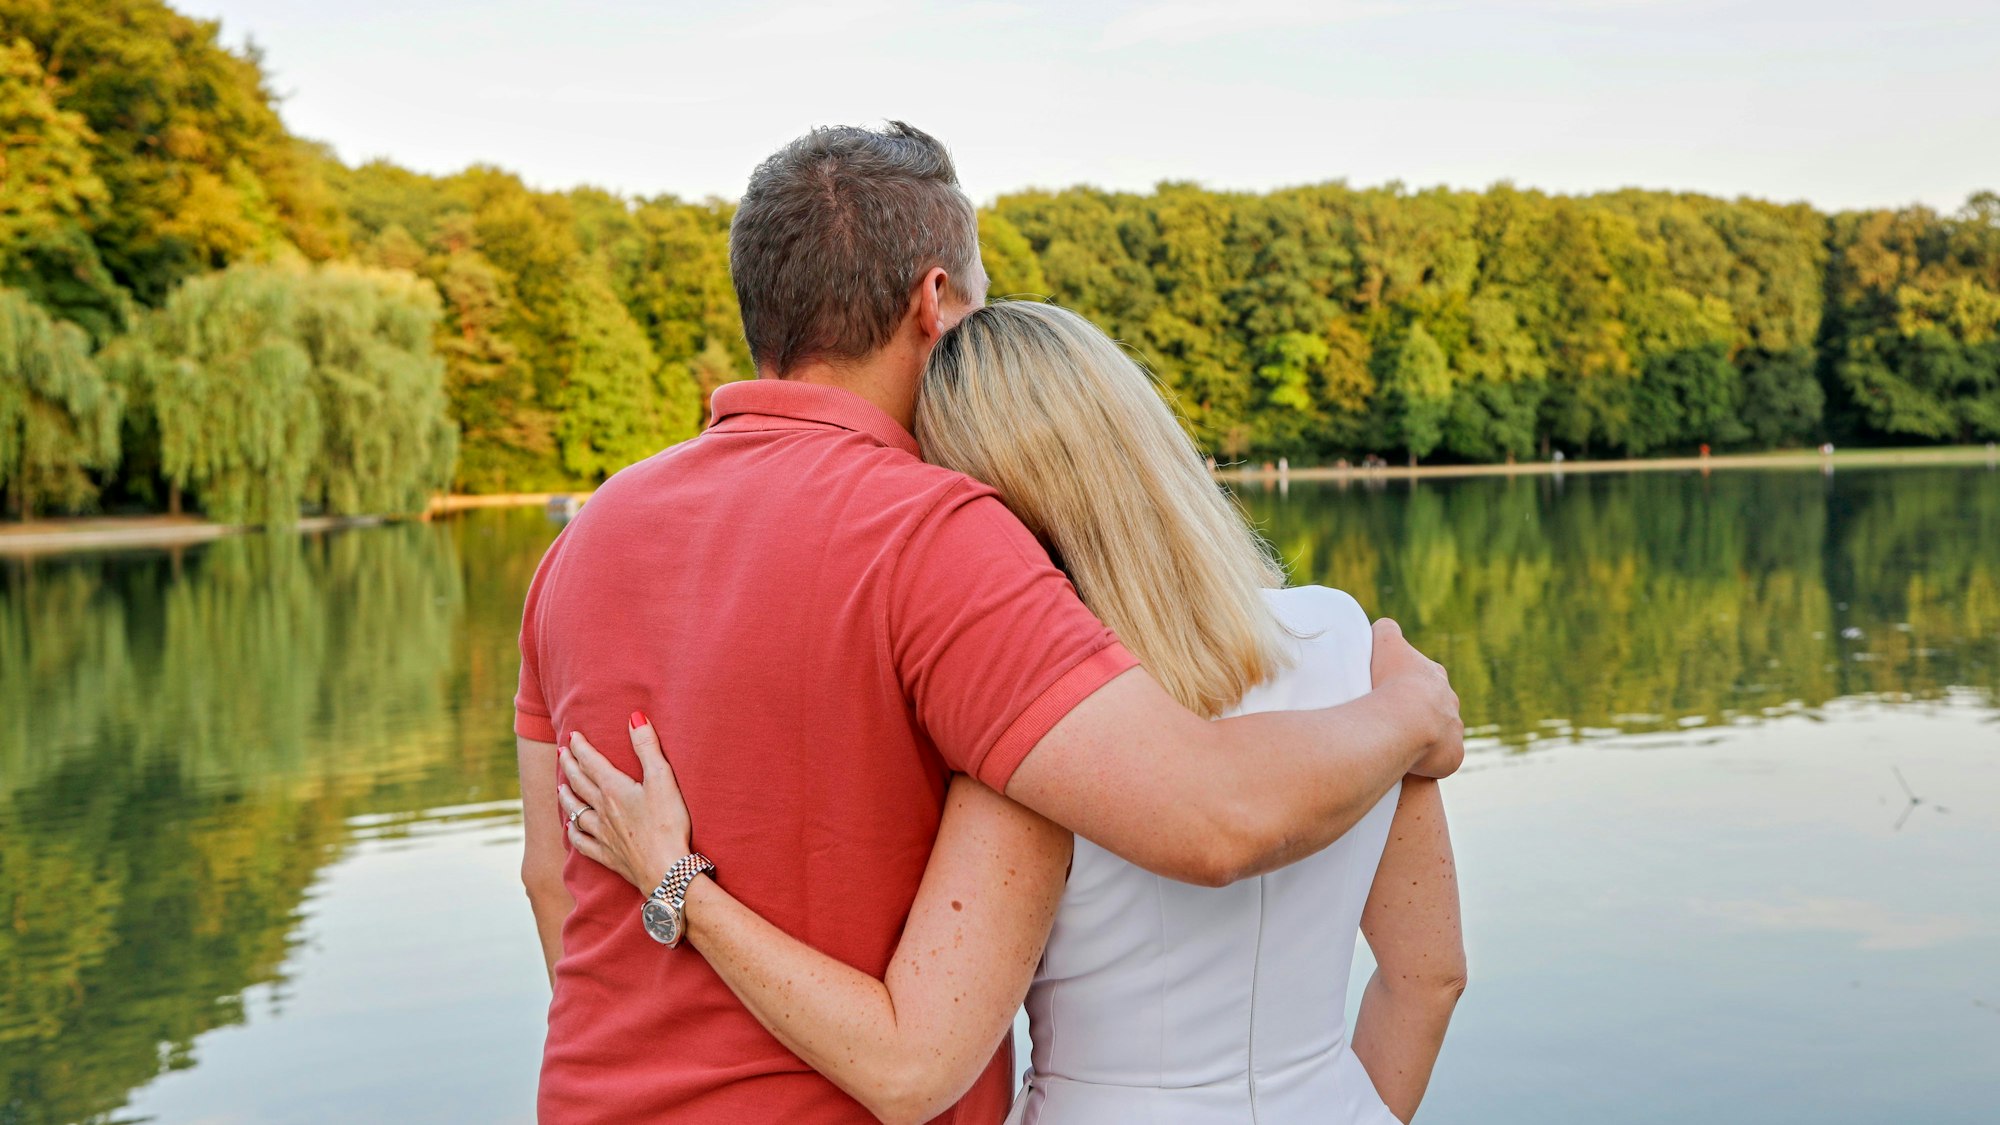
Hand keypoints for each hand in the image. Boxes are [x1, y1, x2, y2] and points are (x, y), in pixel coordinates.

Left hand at [558, 712, 693, 892]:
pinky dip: (573, 833)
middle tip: (562, 753)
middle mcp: (602, 810)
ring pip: (576, 811)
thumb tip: (635, 717)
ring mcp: (602, 834)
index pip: (591, 762)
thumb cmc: (667, 824)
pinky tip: (571, 830)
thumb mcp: (662, 779)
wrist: (665, 870)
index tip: (572, 736)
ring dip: (566, 796)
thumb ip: (647, 747)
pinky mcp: (607, 855)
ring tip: (560, 786)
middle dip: (569, 765)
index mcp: (614, 789)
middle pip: (579, 783)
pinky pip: (582, 842)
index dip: (580, 747)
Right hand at [1369, 618, 1463, 779]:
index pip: (1422, 676)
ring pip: (1439, 733)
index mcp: (1434, 676)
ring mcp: (1454, 730)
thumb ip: (1386, 630)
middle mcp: (1450, 701)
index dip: (1405, 683)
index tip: (1388, 691)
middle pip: (1434, 705)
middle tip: (1390, 719)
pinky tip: (1408, 765)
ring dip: (1422, 738)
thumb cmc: (1392, 682)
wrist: (1406, 721)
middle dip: (1416, 712)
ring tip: (1397, 744)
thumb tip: (1384, 627)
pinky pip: (1441, 760)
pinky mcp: (1453, 755)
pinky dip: (1427, 762)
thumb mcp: (1385, 643)